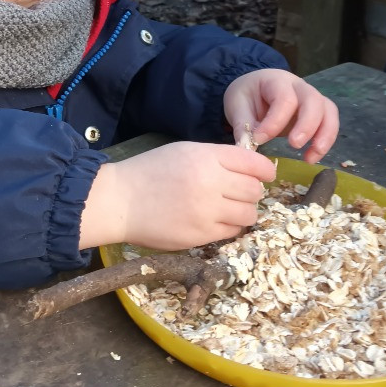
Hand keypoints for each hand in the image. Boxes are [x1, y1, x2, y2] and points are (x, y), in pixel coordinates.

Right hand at [79, 141, 275, 251]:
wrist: (120, 201)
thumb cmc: (150, 171)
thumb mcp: (184, 151)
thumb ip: (216, 157)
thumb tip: (248, 169)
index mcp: (206, 157)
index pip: (253, 163)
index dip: (264, 170)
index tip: (265, 175)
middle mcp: (211, 183)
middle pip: (255, 190)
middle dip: (252, 191)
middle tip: (241, 192)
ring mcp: (207, 212)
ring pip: (249, 214)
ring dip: (244, 211)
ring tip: (230, 208)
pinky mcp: (201, 235)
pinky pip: (232, 232)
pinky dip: (230, 226)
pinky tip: (217, 220)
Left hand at [223, 69, 338, 163]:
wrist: (255, 89)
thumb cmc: (247, 95)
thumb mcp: (237, 105)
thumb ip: (243, 125)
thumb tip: (247, 147)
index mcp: (276, 80)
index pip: (284, 99)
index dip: (275, 121)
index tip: (260, 140)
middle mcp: (299, 86)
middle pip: (313, 101)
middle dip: (307, 125)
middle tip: (294, 145)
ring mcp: (312, 98)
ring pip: (328, 111)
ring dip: (324, 136)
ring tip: (310, 158)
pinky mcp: (318, 112)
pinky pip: (330, 123)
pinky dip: (325, 141)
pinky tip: (311, 158)